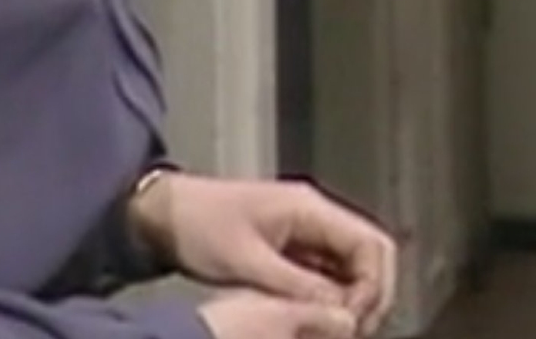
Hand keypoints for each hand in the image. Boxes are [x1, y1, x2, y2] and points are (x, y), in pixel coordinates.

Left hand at [134, 174, 397, 333]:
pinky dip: (328, 298)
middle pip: (369, 255)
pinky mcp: (291, 247)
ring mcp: (305, 230)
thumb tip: (343, 315)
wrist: (163, 213)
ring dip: (349, 299)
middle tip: (350, 332)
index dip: (372, 287)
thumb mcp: (247, 262)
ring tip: (334, 331)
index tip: (353, 322)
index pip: (371, 244)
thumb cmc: (198, 226)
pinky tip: (316, 321)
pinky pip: (326, 273)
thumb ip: (298, 287)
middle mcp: (316, 215)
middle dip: (368, 296)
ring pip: (350, 267)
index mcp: (310, 209)